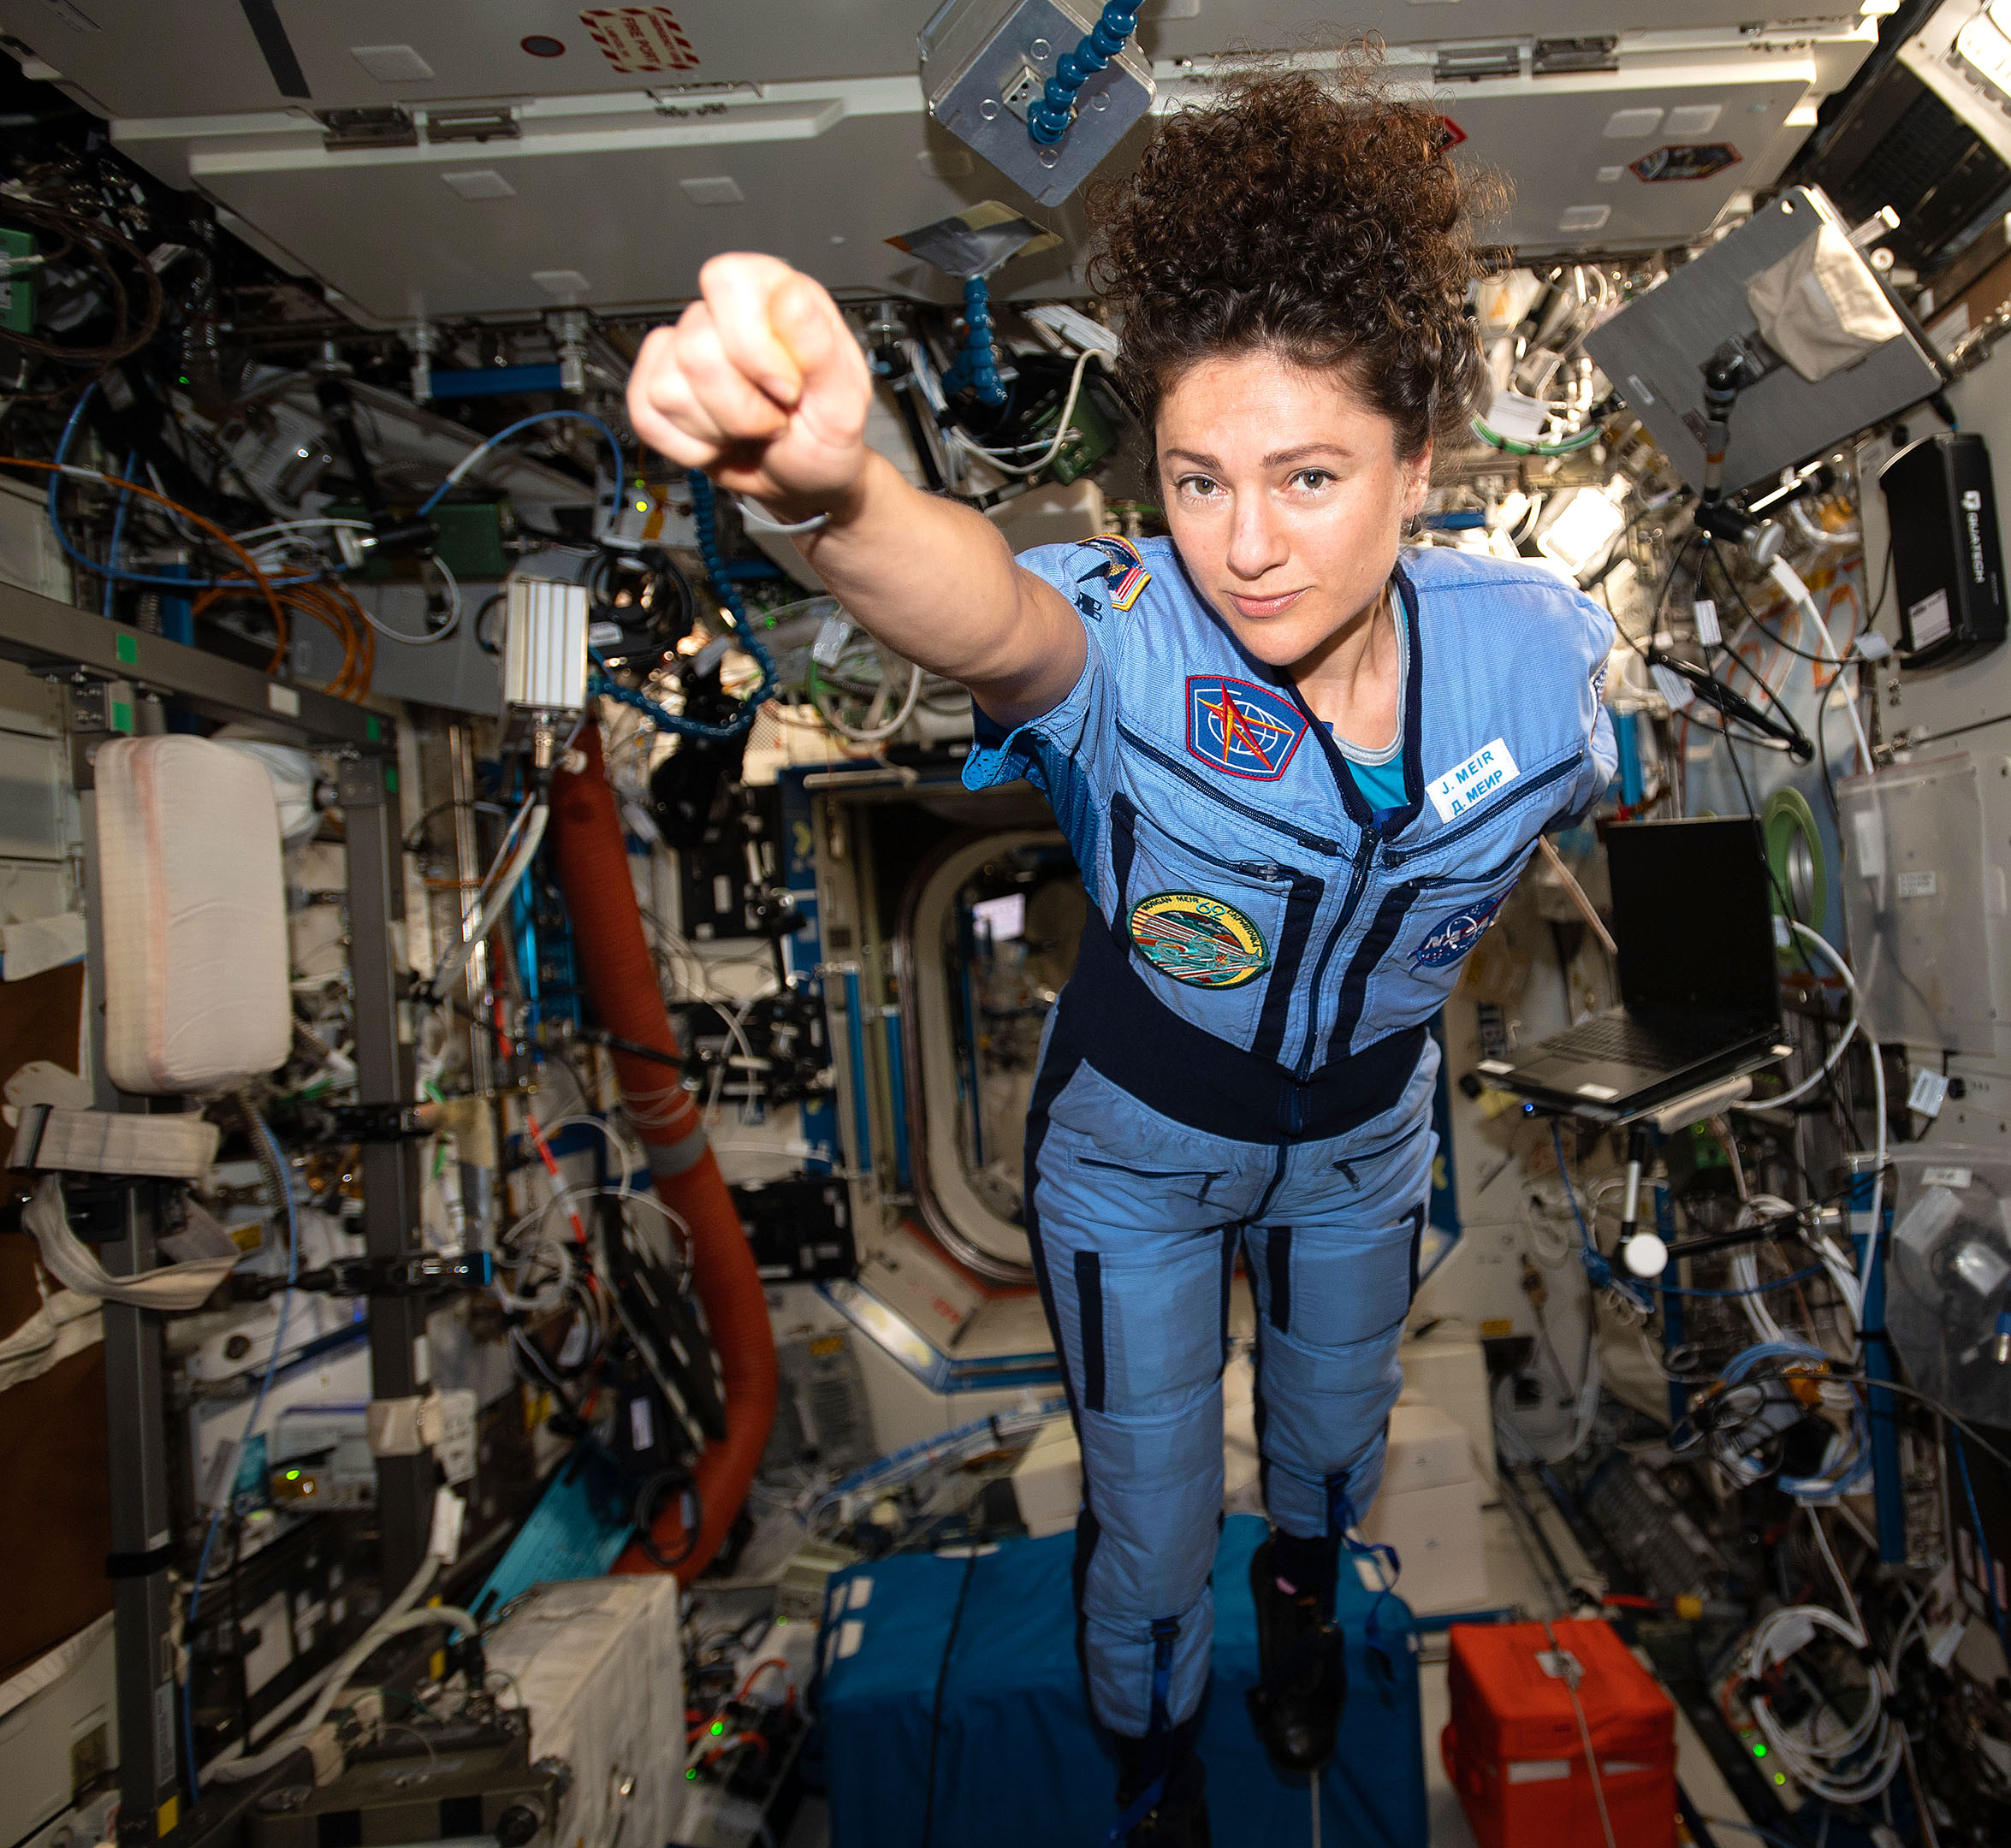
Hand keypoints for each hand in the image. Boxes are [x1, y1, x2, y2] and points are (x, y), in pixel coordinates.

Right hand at [626, 253, 872, 514]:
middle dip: (741, 407)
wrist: (802, 480)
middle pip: (695, 350)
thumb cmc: (825, 436)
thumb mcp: (844, 400)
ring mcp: (682, 350)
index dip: (751, 343)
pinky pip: (647, 417)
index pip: (727, 282)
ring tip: (750, 429)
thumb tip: (790, 297)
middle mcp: (722, 315)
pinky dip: (689, 447)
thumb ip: (821, 348)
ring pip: (668, 390)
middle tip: (773, 418)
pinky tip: (720, 438)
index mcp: (770, 295)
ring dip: (718, 429)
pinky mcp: (653, 388)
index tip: (786, 388)